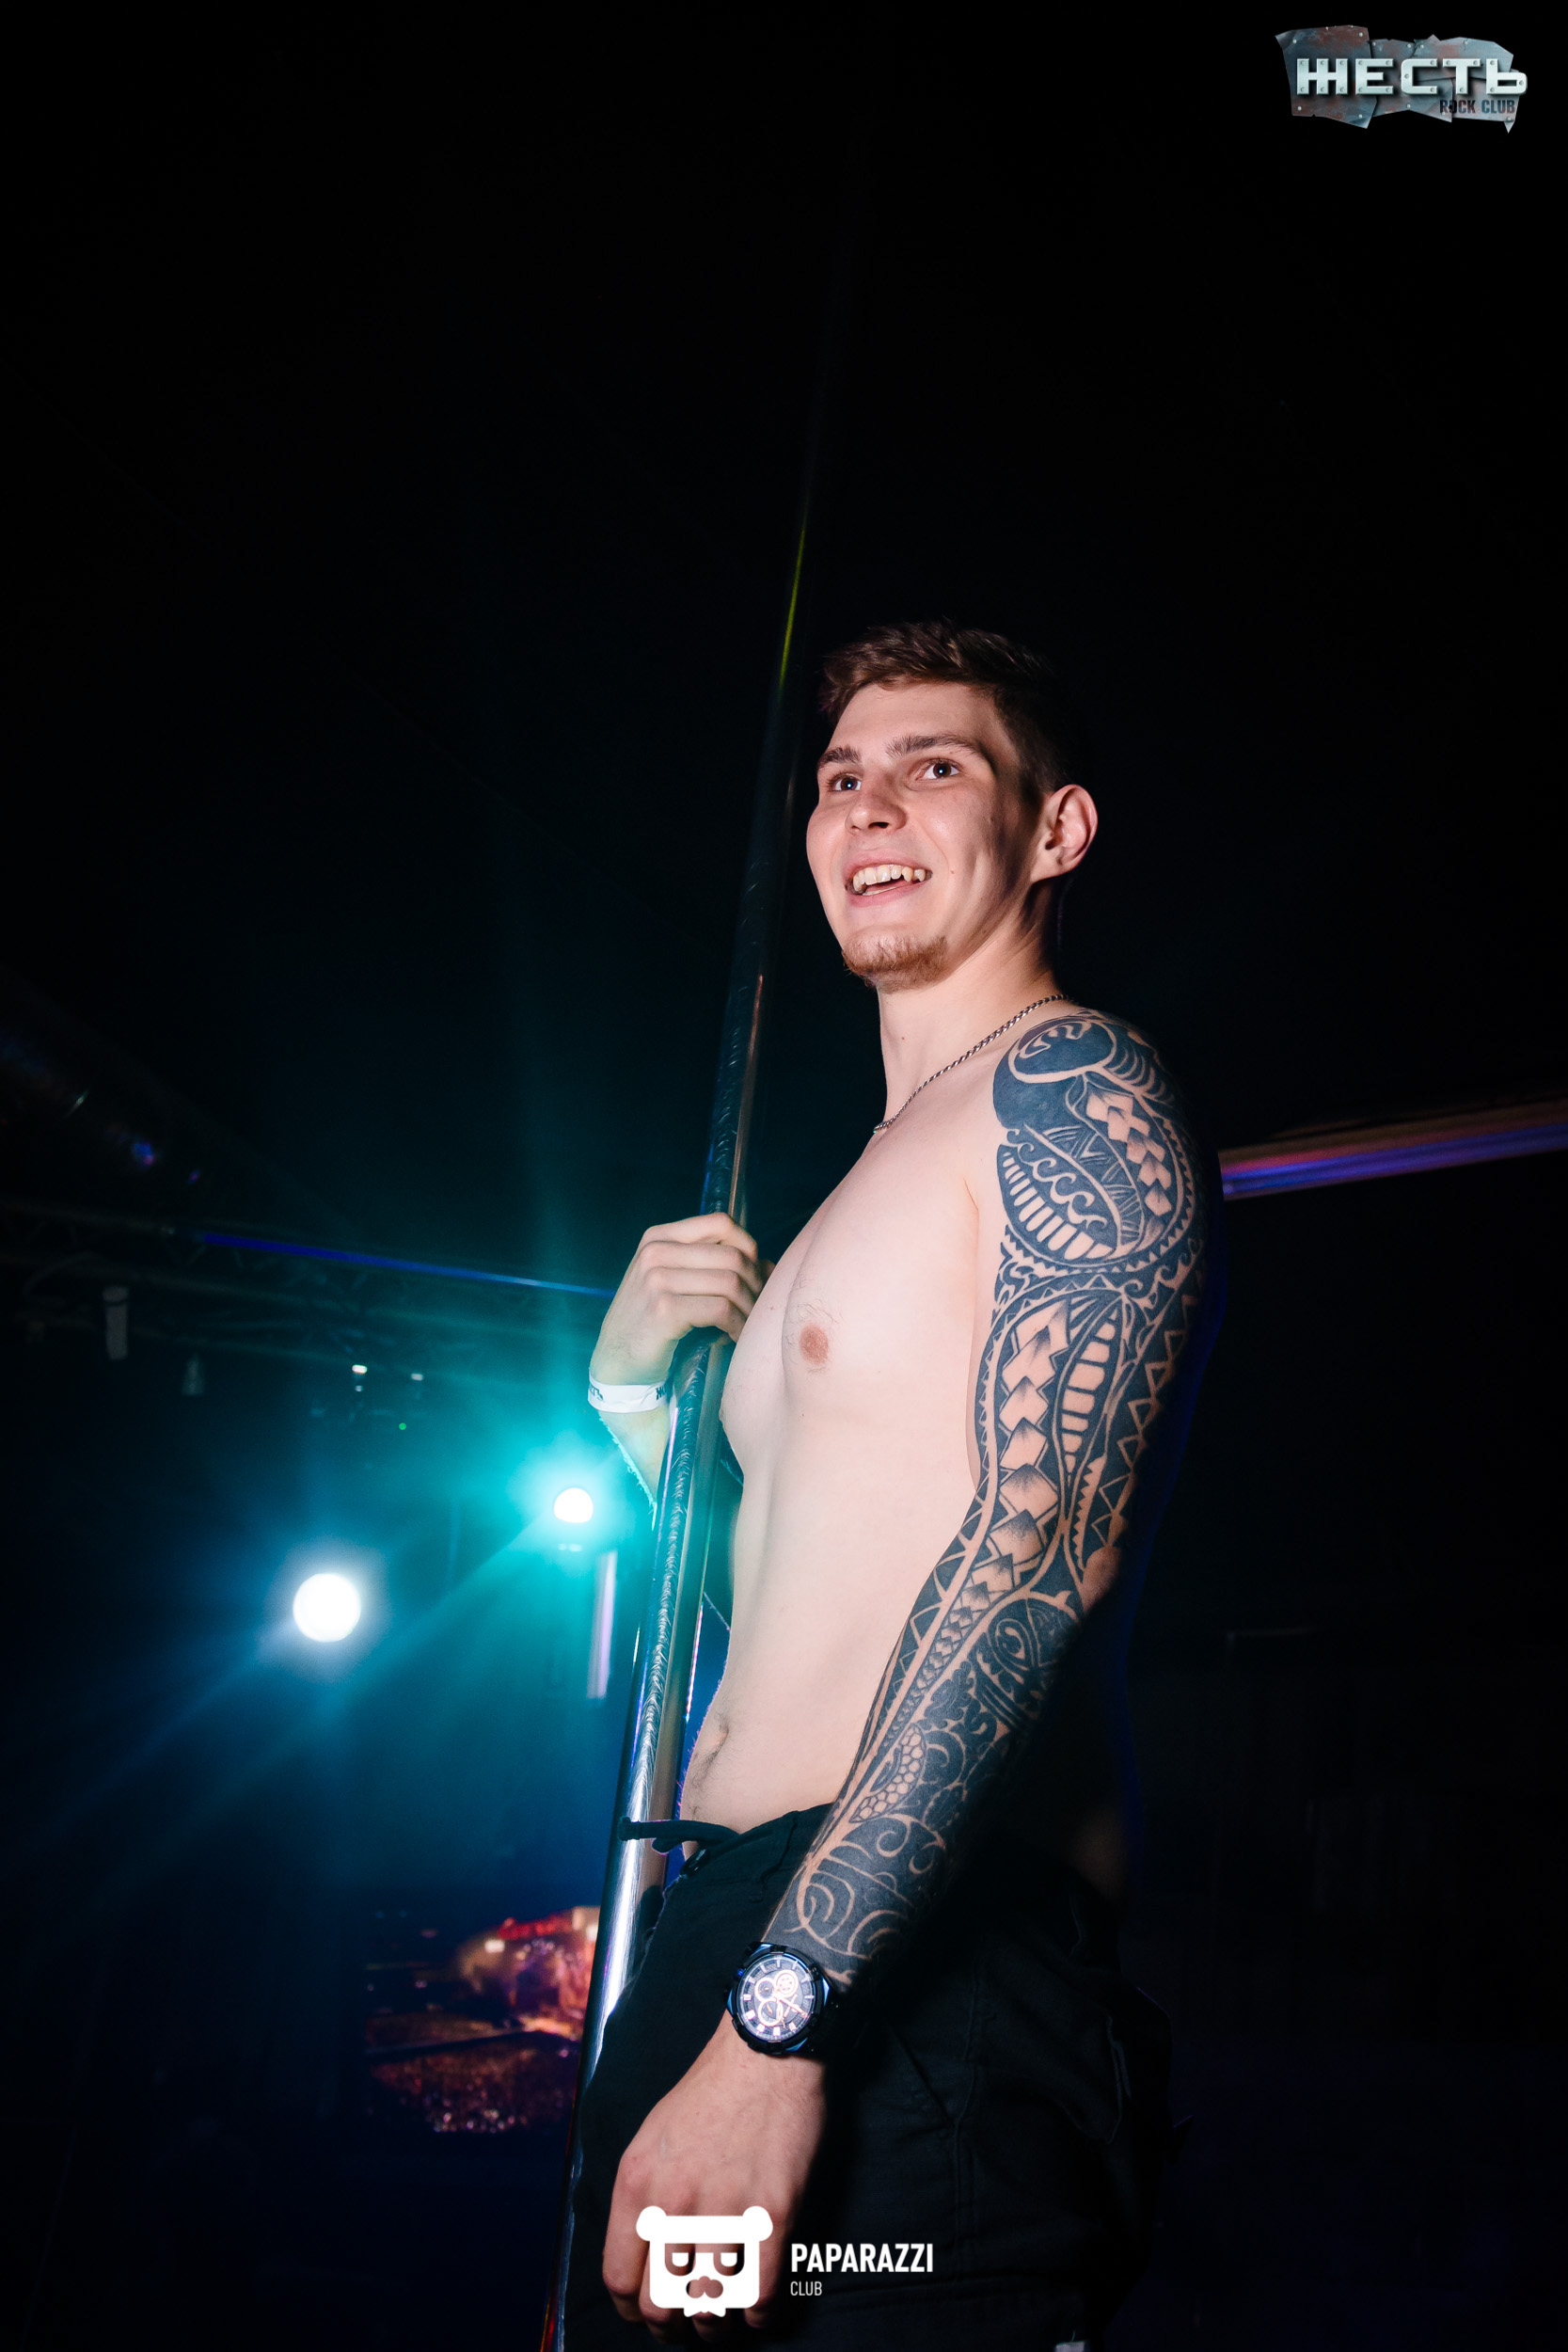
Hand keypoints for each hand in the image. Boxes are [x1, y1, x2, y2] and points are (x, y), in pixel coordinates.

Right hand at [591, 1213, 768, 1388]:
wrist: (616, 1362)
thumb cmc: (650, 1322)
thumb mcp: (676, 1284)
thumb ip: (714, 1267)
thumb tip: (769, 1264)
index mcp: (659, 1237)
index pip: (720, 1223)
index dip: (747, 1247)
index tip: (752, 1276)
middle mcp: (655, 1251)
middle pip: (732, 1256)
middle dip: (754, 1284)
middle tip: (757, 1308)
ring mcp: (657, 1278)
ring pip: (730, 1282)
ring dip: (748, 1308)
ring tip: (748, 1324)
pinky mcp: (664, 1308)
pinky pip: (721, 1310)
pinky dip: (737, 1325)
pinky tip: (735, 1337)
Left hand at [603, 2017, 823, 2339]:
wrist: (767, 2052)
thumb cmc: (709, 2091)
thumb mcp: (650, 2136)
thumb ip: (640, 2196)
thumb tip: (640, 2256)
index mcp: (637, 2183)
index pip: (618, 2278)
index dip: (631, 2309)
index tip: (646, 2313)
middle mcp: (674, 2201)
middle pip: (659, 2304)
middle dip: (670, 2326)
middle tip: (684, 2322)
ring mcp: (726, 2209)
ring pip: (709, 2306)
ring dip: (714, 2324)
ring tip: (721, 2315)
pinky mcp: (773, 2213)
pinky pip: (758, 2295)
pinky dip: (757, 2317)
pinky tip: (757, 2310)